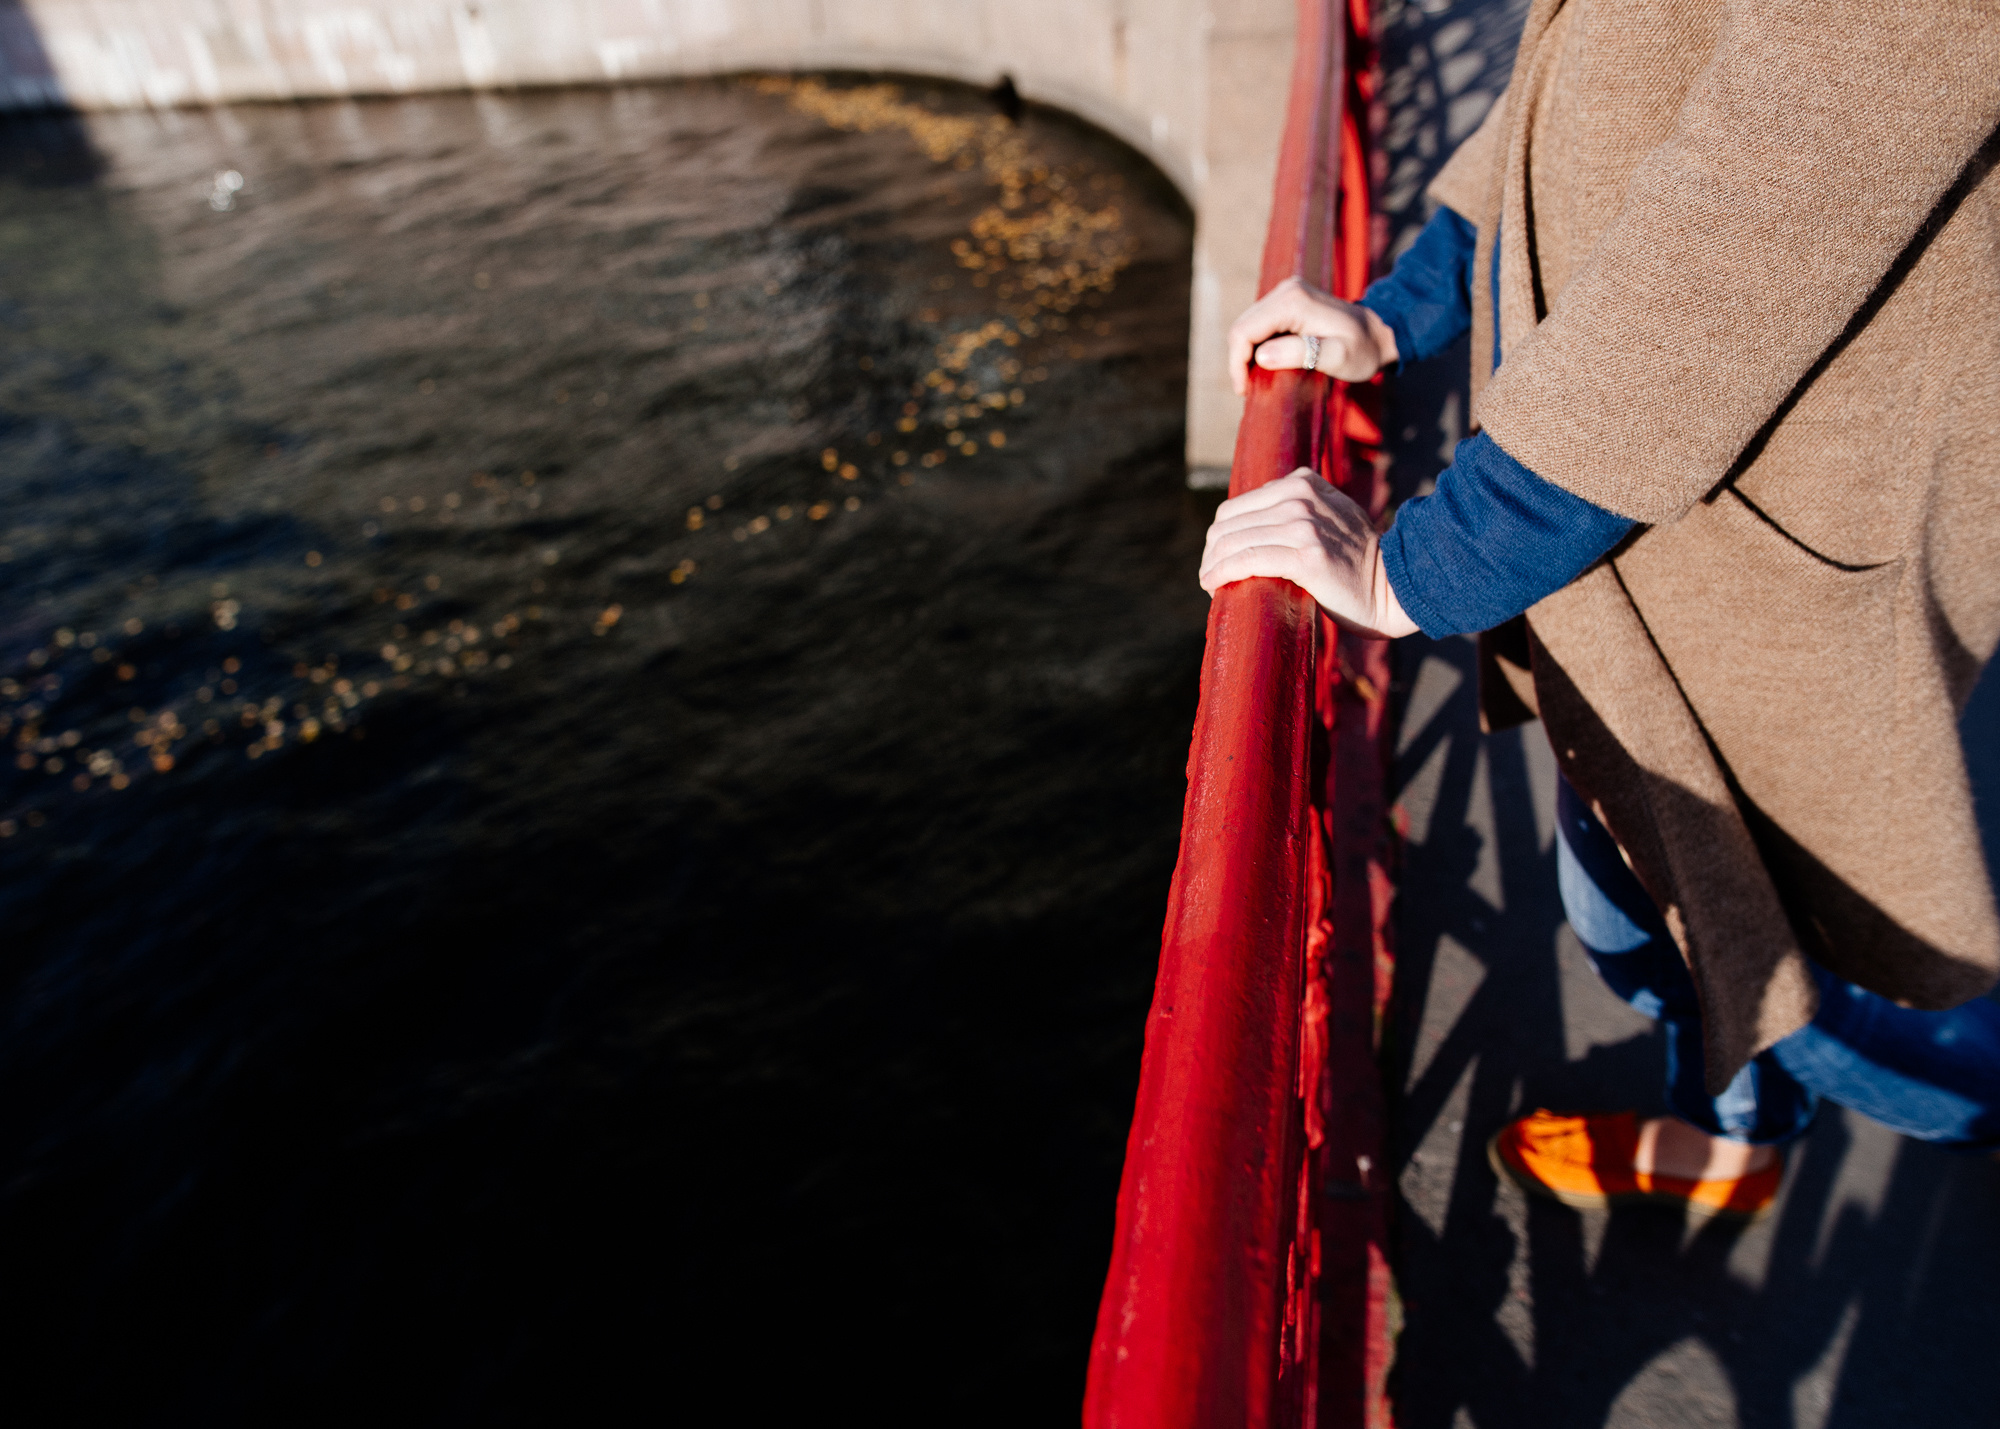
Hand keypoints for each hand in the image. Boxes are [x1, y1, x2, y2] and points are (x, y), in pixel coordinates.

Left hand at [1199, 469, 1417, 638]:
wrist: (1396, 587)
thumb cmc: (1358, 563)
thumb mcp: (1330, 517)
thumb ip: (1298, 510)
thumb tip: (1251, 525)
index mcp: (1303, 483)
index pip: (1237, 505)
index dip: (1219, 534)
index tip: (1216, 558)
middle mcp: (1302, 497)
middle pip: (1228, 522)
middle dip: (1211, 551)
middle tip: (1208, 575)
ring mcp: (1304, 524)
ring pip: (1234, 541)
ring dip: (1211, 565)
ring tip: (1208, 583)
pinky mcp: (1306, 556)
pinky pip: (1248, 560)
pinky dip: (1222, 573)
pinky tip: (1213, 586)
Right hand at [1227, 276, 1397, 395]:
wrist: (1379, 332)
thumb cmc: (1362, 350)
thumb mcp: (1339, 357)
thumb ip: (1302, 354)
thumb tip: (1262, 356)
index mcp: (1293, 302)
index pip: (1245, 331)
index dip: (1237, 363)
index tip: (1245, 391)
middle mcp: (1286, 291)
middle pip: (1242, 326)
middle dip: (1239, 360)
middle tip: (1249, 389)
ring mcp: (1286, 293)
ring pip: (1247, 325)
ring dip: (1246, 354)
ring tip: (1256, 380)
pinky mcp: (1287, 300)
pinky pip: (1259, 324)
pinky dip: (1256, 346)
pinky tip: (1267, 364)